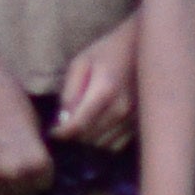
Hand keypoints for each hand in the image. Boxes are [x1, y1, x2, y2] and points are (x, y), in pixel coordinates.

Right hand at [0, 74, 52, 194]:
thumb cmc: (15, 104)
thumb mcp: (37, 131)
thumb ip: (37, 157)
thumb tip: (37, 177)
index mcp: (37, 163)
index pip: (43, 183)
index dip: (38, 171)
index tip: (30, 155)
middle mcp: (14, 172)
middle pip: (21, 191)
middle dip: (19, 178)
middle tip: (11, 156)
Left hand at [47, 16, 138, 154]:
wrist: (142, 47)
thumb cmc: (107, 51)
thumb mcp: (81, 63)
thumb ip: (70, 92)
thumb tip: (61, 121)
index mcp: (105, 91)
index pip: (78, 125)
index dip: (61, 133)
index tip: (52, 132)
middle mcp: (121, 109)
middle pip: (90, 139)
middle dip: (74, 137)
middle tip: (65, 129)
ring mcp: (133, 118)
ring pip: (103, 146)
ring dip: (89, 142)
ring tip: (80, 129)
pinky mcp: (140, 124)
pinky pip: (117, 145)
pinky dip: (103, 142)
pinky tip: (97, 130)